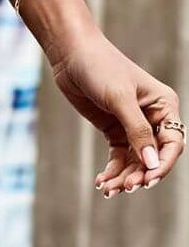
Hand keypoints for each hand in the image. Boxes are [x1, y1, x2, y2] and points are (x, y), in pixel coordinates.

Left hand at [50, 29, 182, 196]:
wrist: (73, 57)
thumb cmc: (101, 69)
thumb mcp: (120, 99)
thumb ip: (137, 131)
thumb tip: (151, 162)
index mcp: (164, 105)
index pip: (173, 143)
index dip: (162, 164)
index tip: (147, 181)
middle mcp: (153, 117)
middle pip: (153, 156)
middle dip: (140, 174)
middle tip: (124, 188)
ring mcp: (133, 126)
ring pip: (135, 161)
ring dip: (124, 177)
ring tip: (108, 189)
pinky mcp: (114, 131)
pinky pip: (119, 158)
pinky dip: (112, 171)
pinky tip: (101, 182)